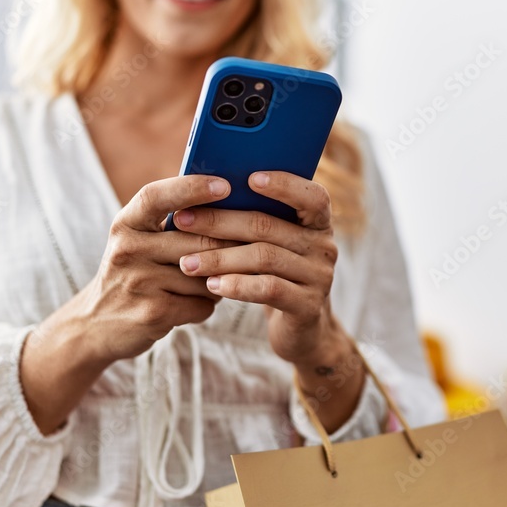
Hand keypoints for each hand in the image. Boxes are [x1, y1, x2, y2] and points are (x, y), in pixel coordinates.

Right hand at [79, 173, 242, 362]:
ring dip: (217, 282)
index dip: (192, 188)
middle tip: (249, 248)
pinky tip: (191, 305)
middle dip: (230, 248)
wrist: (96, 325)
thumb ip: (173, 223)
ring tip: (206, 284)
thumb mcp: (139, 240)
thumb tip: (232, 206)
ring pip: (206, 276)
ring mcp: (139, 282)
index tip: (226, 185)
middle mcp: (128, 249)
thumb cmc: (134, 274)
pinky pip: (202, 304)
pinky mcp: (153, 312)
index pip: (158, 196)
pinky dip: (205, 306)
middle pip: (199, 241)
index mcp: (126, 224)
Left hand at [170, 170, 345, 367]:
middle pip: (268, 227)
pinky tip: (212, 285)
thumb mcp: (275, 245)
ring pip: (264, 258)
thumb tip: (206, 190)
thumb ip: (258, 219)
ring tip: (187, 262)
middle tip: (181, 221)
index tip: (249, 178)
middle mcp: (324, 247)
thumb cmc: (276, 274)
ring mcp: (319, 277)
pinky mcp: (307, 306)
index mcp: (319, 223)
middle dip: (220, 222)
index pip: (313, 196)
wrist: (301, 328)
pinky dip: (237, 285)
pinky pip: (269, 289)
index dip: (284, 185)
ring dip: (220, 258)